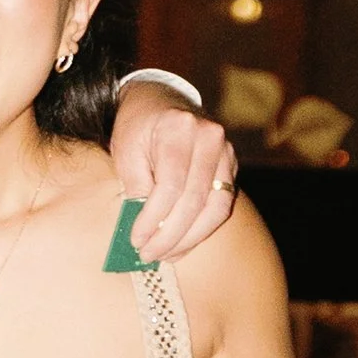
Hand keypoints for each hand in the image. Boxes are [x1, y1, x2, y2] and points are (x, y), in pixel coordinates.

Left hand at [111, 80, 237, 258]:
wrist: (159, 101)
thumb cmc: (137, 128)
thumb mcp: (126, 150)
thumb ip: (135, 187)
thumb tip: (144, 231)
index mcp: (180, 128)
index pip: (171, 185)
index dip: (154, 219)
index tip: (136, 241)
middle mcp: (210, 137)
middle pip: (195, 199)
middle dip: (171, 235)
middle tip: (149, 256)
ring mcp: (226, 151)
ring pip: (215, 207)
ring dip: (190, 238)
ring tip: (166, 256)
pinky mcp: (231, 165)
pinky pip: (222, 205)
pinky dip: (202, 229)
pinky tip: (183, 245)